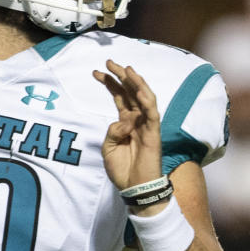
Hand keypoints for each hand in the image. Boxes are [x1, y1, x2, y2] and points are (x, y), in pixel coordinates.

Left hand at [93, 60, 162, 191]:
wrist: (134, 188)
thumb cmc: (122, 169)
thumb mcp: (108, 147)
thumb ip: (112, 130)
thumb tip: (123, 119)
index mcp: (125, 121)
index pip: (119, 96)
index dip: (109, 83)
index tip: (95, 72)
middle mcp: (137, 119)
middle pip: (130, 92)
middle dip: (120, 76)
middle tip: (108, 62)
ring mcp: (147, 125)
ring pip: (144, 98)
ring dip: (137, 82)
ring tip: (126, 69)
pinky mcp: (154, 133)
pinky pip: (152, 113)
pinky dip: (147, 101)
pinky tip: (140, 89)